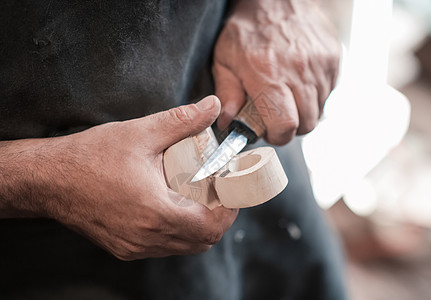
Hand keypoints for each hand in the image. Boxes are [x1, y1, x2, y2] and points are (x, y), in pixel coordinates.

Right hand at [0, 96, 237, 259]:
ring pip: (183, 246)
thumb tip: (213, 105)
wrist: (49, 178)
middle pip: (201, 241)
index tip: (230, 188)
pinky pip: (162, 246)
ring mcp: (134, 246)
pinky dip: (177, 230)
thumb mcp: (141, 133)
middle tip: (218, 190)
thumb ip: (183, 120)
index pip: (211, 227)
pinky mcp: (123, 247)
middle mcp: (147, 237)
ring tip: (198, 196)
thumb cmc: (91, 157)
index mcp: (156, 212)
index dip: (229, 210)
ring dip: (198, 225)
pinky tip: (172, 206)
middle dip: (217, 217)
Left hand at [213, 0, 339, 144]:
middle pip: (306, 124)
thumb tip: (228, 122)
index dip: (277, 136)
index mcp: (268, 75)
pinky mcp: (333, 59)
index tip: (270, 131)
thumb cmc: (247, 28)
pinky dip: (315, 95)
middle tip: (278, 115)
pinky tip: (300, 82)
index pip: (285, 125)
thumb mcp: (224, 59)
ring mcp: (320, 65)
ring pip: (319, 110)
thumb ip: (227, 93)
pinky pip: (328, 92)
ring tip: (287, 96)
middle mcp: (298, 72)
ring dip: (303, 111)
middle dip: (291, 128)